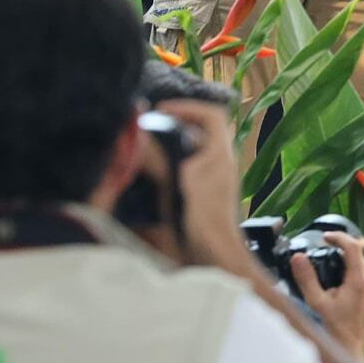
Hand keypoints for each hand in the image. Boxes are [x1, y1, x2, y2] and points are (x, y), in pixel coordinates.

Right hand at [151, 98, 253, 277]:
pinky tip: (152, 172)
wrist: (217, 255)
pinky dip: (172, 162)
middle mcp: (221, 162)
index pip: (213, 115)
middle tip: (150, 125)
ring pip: (195, 148)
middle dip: (177, 122)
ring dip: (173, 142)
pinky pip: (190, 166)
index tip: (162, 109)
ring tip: (147, 145)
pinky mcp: (206, 192)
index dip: (188, 107)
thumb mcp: (180, 186)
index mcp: (220, 155)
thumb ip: (161, 162)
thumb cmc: (204, 221)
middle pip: (203, 129)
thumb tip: (141, 142)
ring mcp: (215, 177)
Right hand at [291, 230, 363, 361]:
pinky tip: (336, 275)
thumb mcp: (316, 303)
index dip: (340, 237)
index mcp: (359, 281)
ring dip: (347, 256)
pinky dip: (350, 268)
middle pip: (360, 253)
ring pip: (362, 263)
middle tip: (324, 245)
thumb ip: (307, 279)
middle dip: (343, 245)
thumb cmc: (333, 329)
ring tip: (328, 256)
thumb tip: (298, 258)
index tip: (324, 237)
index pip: (354, 247)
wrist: (348, 350)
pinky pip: (362, 273)